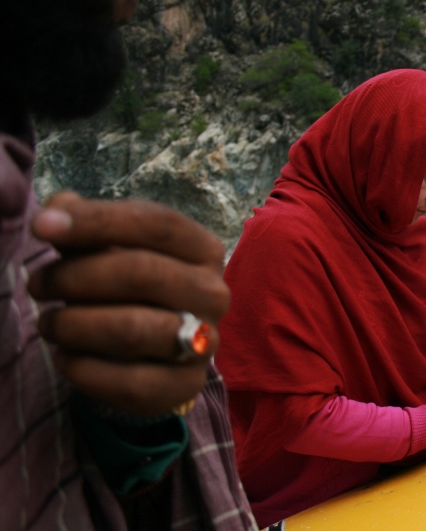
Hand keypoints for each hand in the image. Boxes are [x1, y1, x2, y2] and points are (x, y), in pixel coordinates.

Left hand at [28, 192, 229, 415]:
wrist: (158, 349)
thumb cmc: (129, 286)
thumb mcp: (110, 247)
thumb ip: (84, 224)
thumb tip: (55, 213)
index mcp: (202, 249)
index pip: (156, 224)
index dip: (96, 221)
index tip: (40, 228)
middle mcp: (213, 293)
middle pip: (142, 273)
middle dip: (75, 277)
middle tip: (38, 285)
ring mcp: (206, 341)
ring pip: (132, 329)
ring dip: (73, 324)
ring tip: (49, 323)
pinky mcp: (186, 386)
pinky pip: (129, 382)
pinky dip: (83, 368)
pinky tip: (66, 356)